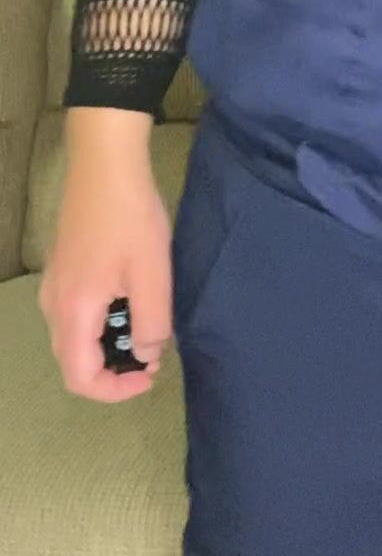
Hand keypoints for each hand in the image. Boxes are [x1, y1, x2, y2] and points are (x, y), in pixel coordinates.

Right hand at [39, 124, 173, 402]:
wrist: (105, 164)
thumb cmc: (131, 219)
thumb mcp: (153, 275)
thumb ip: (151, 325)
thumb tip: (145, 357)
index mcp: (73, 313)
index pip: (80, 379)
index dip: (116, 391)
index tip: (150, 374)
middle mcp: (54, 306)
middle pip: (74, 362)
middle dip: (114, 370)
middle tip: (153, 352)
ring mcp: (54, 286)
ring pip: (75, 338)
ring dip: (109, 345)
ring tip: (147, 325)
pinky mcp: (62, 270)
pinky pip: (76, 315)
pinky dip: (102, 323)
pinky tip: (130, 300)